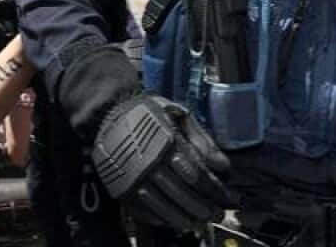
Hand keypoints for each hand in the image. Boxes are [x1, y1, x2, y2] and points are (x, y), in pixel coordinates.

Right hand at [92, 93, 233, 232]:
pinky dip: (161, 218)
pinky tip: (174, 220)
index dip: (216, 190)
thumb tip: (223, 166)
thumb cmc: (147, 112)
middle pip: (183, 195)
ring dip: (186, 218)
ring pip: (165, 207)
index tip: (229, 198)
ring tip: (200, 223)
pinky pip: (144, 210)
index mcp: (166, 143)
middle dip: (205, 208)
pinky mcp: (121, 188)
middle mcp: (149, 163)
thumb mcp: (177, 113)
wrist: (106, 113)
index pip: (197, 176)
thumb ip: (202, 138)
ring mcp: (133, 179)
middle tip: (219, 215)